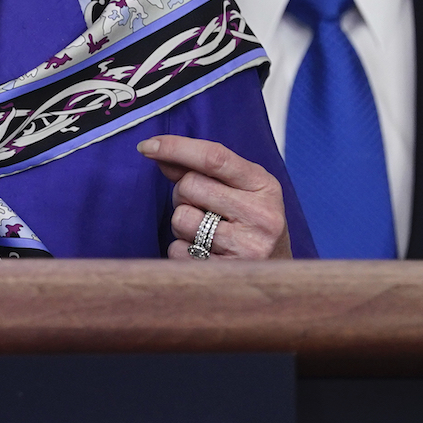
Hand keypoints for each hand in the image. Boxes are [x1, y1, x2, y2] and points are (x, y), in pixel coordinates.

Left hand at [139, 135, 292, 260]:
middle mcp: (262, 215)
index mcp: (265, 186)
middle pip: (189, 186)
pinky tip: (206, 254)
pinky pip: (179, 251)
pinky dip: (182, 250)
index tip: (146, 145)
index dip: (176, 147)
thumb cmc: (249, 226)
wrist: (276, 276)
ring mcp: (249, 247)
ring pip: (181, 218)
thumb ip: (201, 171)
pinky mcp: (229, 273)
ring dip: (182, 225)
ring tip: (206, 233)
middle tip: (202, 209)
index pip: (214, 157)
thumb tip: (156, 152)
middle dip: (183, 195)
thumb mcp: (238, 190)